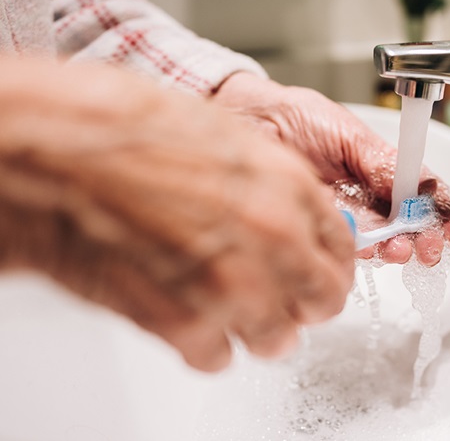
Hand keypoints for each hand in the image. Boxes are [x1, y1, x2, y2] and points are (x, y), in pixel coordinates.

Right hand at [0, 59, 354, 370]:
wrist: (65, 150)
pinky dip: (207, 345)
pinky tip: (192, 320)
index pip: (343, 249)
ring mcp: (232, 286)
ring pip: (278, 339)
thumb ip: (273, 188)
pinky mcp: (184, 323)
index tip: (321, 273)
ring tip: (235, 312)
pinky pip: (220, 357)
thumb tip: (294, 219)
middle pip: (322, 301)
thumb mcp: (229, 141)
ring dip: (260, 329)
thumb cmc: (133, 133)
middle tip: (289, 300)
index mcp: (289, 189)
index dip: (332, 266)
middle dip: (306, 303)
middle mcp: (272, 239)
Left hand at [213, 73, 449, 265]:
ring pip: (380, 240)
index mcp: (378, 166)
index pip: (420, 192)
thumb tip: (415, 186)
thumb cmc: (291, 117)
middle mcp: (365, 194)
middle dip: (424, 238)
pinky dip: (361, 252)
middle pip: (406, 223)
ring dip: (396, 249)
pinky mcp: (316, 229)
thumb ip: (380, 161)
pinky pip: (345, 246)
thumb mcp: (345, 133)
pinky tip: (369, 250)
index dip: (443, 212)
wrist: (244, 122)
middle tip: (429, 248)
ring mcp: (343, 214)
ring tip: (401, 250)